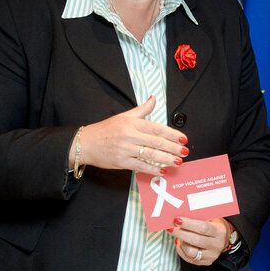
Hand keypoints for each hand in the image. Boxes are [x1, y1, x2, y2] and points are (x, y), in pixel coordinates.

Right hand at [69, 96, 188, 175]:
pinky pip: (140, 166)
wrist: (85, 143)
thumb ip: (142, 109)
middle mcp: (129, 135)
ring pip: (150, 154)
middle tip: (185, 152)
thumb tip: (153, 99)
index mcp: (132, 122)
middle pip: (156, 142)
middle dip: (173, 148)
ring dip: (166, 160)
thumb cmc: (105, 130)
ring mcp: (125, 149)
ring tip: (177, 162)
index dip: (172, 134)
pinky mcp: (121, 161)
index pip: (157, 128)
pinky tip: (162, 171)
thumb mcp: (124, 116)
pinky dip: (152, 169)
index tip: (183, 139)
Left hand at [170, 217, 232, 265]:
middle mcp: (216, 245)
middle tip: (172, 228)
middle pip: (196, 240)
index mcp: (219, 232)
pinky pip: (188, 258)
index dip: (188, 224)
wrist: (224, 239)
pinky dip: (181, 249)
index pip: (203, 228)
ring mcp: (211, 256)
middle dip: (181, 233)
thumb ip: (198, 217)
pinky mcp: (204, 262)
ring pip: (191, 252)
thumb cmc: (214, 225)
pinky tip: (180, 242)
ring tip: (178, 235)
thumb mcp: (211, 218)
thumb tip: (181, 217)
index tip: (177, 220)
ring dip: (181, 242)